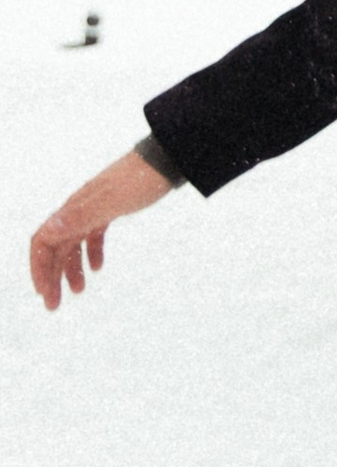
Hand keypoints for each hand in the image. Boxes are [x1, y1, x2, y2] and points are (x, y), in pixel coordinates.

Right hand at [29, 148, 174, 311]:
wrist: (167, 160)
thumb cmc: (141, 180)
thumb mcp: (112, 202)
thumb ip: (80, 216)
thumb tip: (48, 230)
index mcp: (74, 208)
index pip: (43, 241)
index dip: (39, 269)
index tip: (45, 294)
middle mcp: (79, 209)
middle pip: (55, 247)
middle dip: (52, 277)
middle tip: (55, 305)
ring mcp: (94, 208)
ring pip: (73, 243)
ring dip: (71, 269)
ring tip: (78, 292)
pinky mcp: (111, 208)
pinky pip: (93, 234)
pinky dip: (92, 253)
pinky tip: (98, 268)